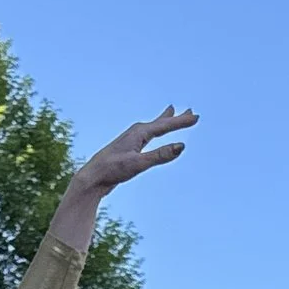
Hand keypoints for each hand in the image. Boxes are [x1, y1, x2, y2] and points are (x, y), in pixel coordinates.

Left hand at [70, 107, 196, 198]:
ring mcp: (131, 140)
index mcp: (139, 133)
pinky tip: (153, 134)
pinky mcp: (128, 149)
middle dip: (176, 118)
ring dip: (165, 120)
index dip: (181, 122)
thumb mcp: (139, 164)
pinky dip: (155, 131)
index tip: (196, 117)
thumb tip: (181, 146)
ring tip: (172, 112)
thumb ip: (160, 155)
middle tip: (190, 111)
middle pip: (160, 122)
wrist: (93, 177)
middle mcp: (135, 132)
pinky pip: (147, 136)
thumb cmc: (113, 170)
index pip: (165, 125)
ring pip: (153, 127)